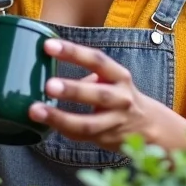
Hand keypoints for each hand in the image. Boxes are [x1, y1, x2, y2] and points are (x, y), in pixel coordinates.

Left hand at [28, 39, 185, 152]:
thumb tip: (51, 68)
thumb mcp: (111, 79)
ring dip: (60, 118)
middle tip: (48, 85)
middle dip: (73, 89)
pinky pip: (81, 136)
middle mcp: (121, 98)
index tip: (49, 45)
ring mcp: (115, 122)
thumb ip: (89, 74)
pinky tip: (45, 124)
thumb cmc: (120, 96)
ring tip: (35, 111)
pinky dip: (62, 130)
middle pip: (97, 94)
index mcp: (119, 76)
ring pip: (87, 123)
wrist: (150, 127)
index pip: (97, 60)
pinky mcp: (107, 140)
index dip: (73, 52)